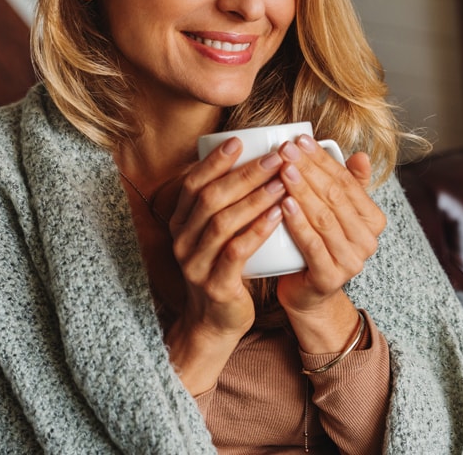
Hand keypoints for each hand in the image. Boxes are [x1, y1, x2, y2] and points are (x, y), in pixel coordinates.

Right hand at [156, 137, 286, 392]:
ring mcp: (195, 263)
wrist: (216, 321)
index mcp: (180, 222)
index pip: (192, 183)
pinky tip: (278, 215)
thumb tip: (249, 159)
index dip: (214, 161)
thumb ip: (226, 202)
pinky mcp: (214, 284)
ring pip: (222, 222)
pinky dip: (257, 230)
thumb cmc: (225, 268)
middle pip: (210, 198)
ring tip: (282, 181)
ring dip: (255, 198)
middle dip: (244, 174)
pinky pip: (235, 252)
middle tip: (275, 157)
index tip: (239, 141)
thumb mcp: (218, 233)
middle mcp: (182, 240)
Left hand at [273, 135, 385, 351]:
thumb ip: (348, 184)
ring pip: (324, 218)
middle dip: (308, 170)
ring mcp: (351, 261)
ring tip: (282, 170)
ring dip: (302, 191)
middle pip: (335, 197)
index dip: (322, 159)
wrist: (307, 294)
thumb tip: (361, 155)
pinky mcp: (330, 278)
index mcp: (373, 220)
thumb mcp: (334, 212)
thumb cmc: (317, 244)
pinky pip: (313, 245)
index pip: (346, 181)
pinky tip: (284, 204)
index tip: (299, 140)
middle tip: (285, 150)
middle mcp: (368, 241)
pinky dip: (298, 223)